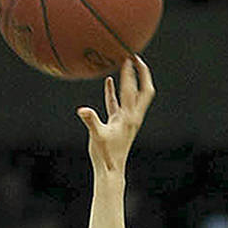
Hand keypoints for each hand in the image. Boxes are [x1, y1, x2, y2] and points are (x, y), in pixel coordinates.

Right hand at [76, 57, 154, 174]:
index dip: (130, 74)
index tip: (128, 59)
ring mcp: (126, 118)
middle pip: (144, 90)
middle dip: (142, 73)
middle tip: (136, 57)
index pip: (131, 91)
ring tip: (126, 64)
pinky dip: (114, 91)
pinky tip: (108, 81)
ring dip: (131, 79)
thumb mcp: (96, 136)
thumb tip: (82, 110)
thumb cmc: (105, 155)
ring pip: (132, 94)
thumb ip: (91, 121)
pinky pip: (117, 102)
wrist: (111, 170)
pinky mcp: (119, 122)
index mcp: (128, 117)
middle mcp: (132, 115)